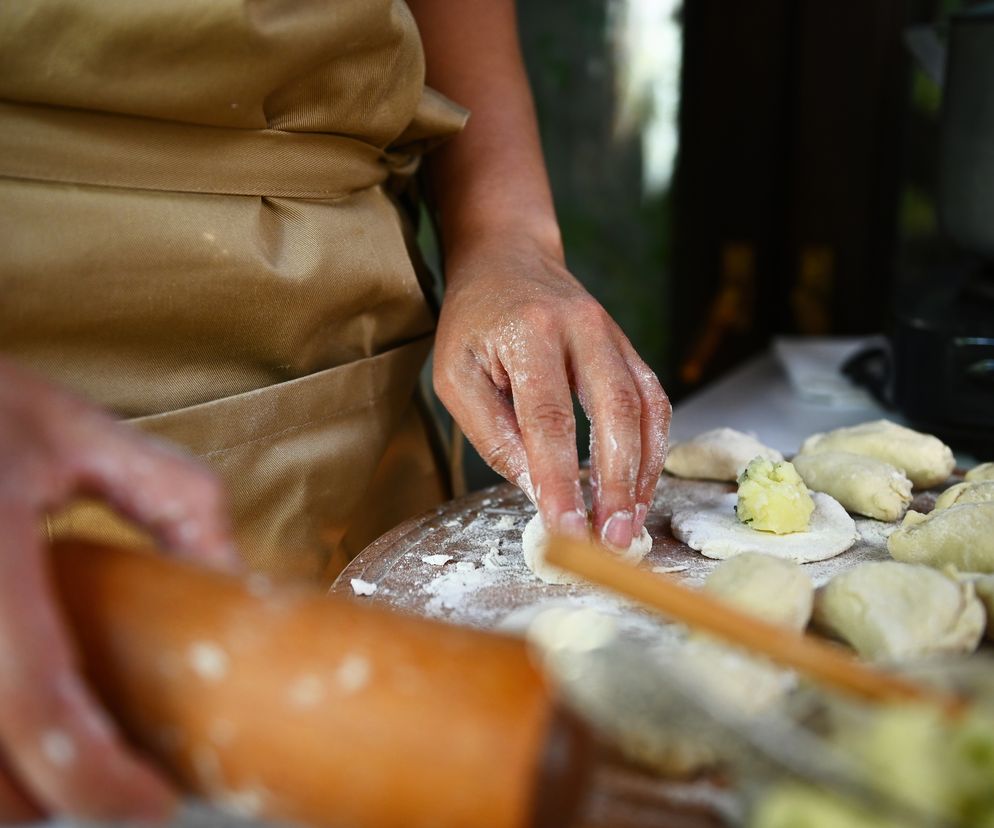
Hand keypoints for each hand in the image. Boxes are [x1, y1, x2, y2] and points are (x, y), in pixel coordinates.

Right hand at [0, 358, 238, 819]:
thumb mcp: (81, 431)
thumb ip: (170, 496)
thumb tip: (232, 574)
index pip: (34, 702)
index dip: (91, 776)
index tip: (149, 805)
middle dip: (50, 798)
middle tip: (117, 787)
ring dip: (11, 784)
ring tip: (73, 754)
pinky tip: (26, 718)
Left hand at [434, 231, 670, 547]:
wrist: (509, 260)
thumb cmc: (474, 323)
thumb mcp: (457, 378)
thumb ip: (495, 435)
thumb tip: (538, 490)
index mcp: (529, 334)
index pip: (549, 418)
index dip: (560, 480)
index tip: (566, 531)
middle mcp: (582, 329)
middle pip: (616, 413)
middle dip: (616, 484)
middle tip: (612, 539)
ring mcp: (614, 335)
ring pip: (646, 409)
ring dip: (643, 473)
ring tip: (629, 524)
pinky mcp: (629, 348)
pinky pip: (654, 401)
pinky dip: (653, 449)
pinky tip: (639, 486)